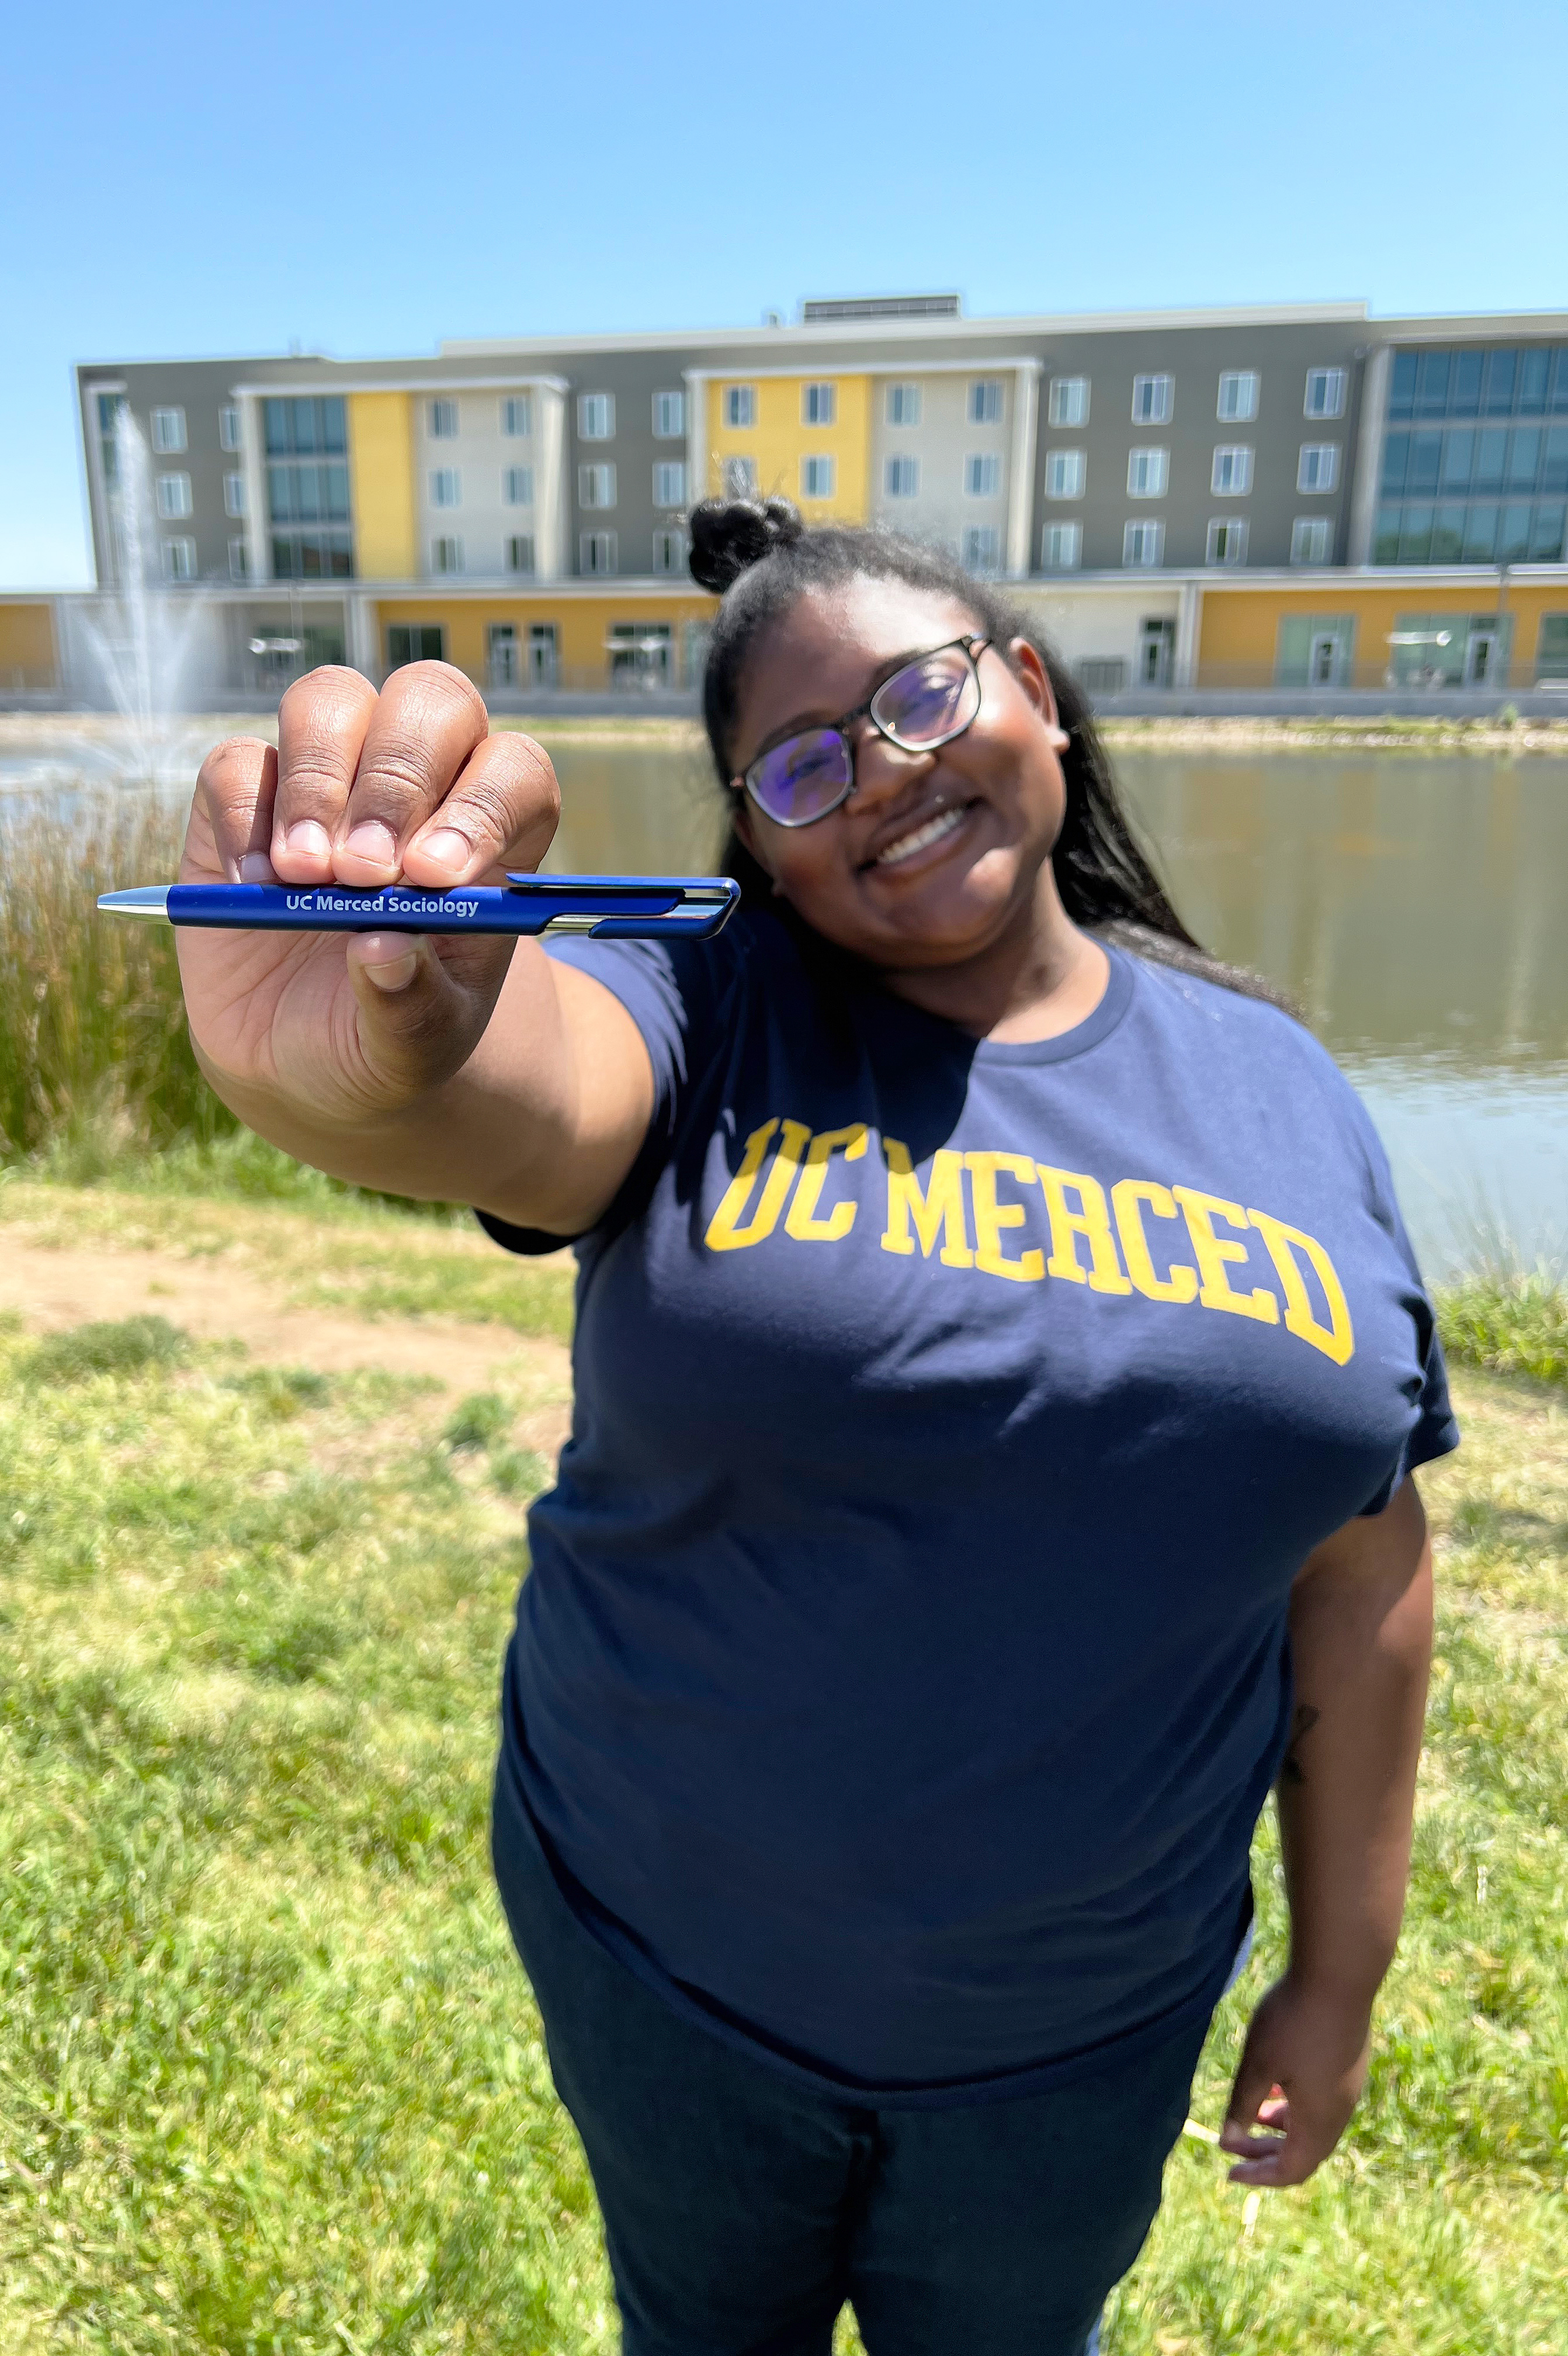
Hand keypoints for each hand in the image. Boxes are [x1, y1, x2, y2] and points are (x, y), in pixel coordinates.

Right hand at [177, 663, 559, 1130]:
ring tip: (305, 875)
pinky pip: (238, 761)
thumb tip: (384, 947)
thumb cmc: (386, 1039)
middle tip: (363, 874)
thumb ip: (412, 1004)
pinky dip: (244, 816)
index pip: (515, 774)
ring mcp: (329, 777)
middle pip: (431, 703)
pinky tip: (255, 885)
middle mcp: (420, 784)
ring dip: (320, 781)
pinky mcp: (244, 795)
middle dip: (398, 779)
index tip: (435, 879)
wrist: (305, 1062)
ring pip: (333, 701)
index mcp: (491, 838)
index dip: (482, 807)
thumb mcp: (414, 1047)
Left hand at [1219, 1972, 1371, 2186]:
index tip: (1228, 2172)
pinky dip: (1295, 2107)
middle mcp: (1339, 2111)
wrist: (1340, 1975)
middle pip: (1304, 2152)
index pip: (1292, 2170)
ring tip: (1250, 2115)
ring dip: (1281, 2129)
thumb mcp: (1258, 2064)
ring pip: (1314, 2126)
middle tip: (1232, 2146)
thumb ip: (1242, 2105)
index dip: (1259, 2177)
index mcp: (1318, 2120)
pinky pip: (1322, 2103)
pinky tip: (1276, 2083)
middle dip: (1266, 2154)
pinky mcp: (1349, 2063)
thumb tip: (1228, 2141)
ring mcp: (1348, 2086)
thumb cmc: (1293, 2020)